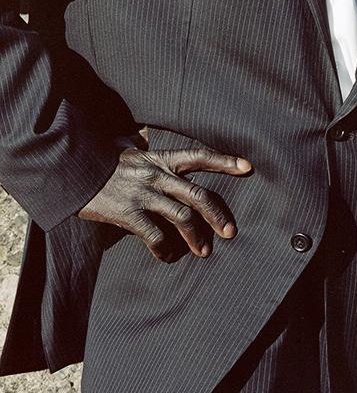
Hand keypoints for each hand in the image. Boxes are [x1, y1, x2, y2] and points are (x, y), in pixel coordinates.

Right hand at [78, 147, 251, 261]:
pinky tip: (168, 256)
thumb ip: (145, 147)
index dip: (225, 161)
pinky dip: (164, 249)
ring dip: (196, 237)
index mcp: (160, 158)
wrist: (72, 169)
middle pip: (198, 195)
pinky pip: (154, 235)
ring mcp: (144, 195)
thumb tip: (145, 136)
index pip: (199, 156)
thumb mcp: (127, 147)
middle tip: (230, 232)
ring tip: (203, 251)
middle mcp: (157, 175)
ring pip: (182, 217)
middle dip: (218, 215)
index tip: (248, 167)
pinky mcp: (128, 213)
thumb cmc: (101, 160)